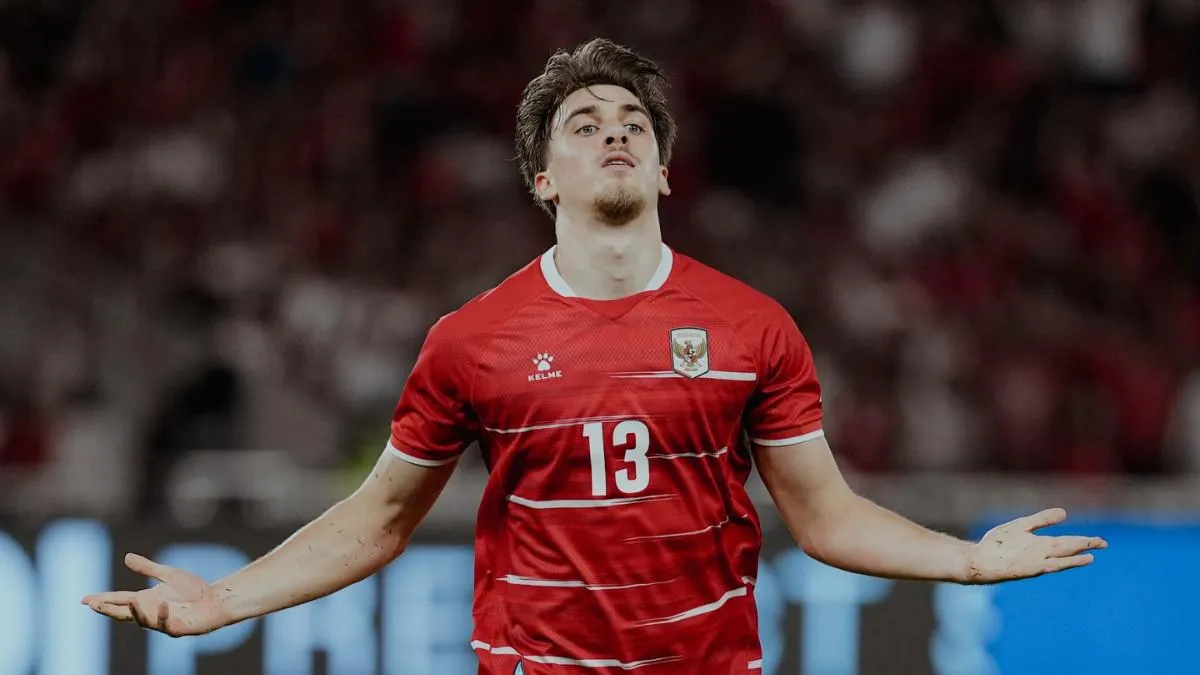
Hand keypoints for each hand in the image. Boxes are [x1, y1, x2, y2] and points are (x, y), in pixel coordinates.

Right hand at [81, 553, 233, 636]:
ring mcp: (163, 622)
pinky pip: (167, 625)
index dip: (102, 600)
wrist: (216, 600)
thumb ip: (148, 568)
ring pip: (143, 621)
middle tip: (94, 604)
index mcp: (145, 600)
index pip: (118, 600)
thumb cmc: (193, 589)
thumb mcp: (168, 574)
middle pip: (124, 614)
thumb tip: (127, 557)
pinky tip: (163, 605)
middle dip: (108, 610)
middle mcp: (150, 612)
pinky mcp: (178, 628)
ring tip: (130, 601)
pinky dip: (163, 616)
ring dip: (135, 613)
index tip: (83, 599)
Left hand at [962, 508, 1106, 583]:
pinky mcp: (1026, 568)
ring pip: (1059, 558)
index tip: (1101, 541)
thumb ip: (1042, 520)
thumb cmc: (998, 544)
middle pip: (1067, 549)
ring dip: (1074, 557)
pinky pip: (1045, 566)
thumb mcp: (1022, 526)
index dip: (1083, 542)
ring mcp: (1034, 561)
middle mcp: (1041, 554)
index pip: (1067, 542)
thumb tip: (1065, 513)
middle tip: (1104, 544)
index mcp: (1041, 544)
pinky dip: (1056, 564)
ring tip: (1091, 554)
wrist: (978, 557)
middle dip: (1084, 546)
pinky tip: (1061, 563)